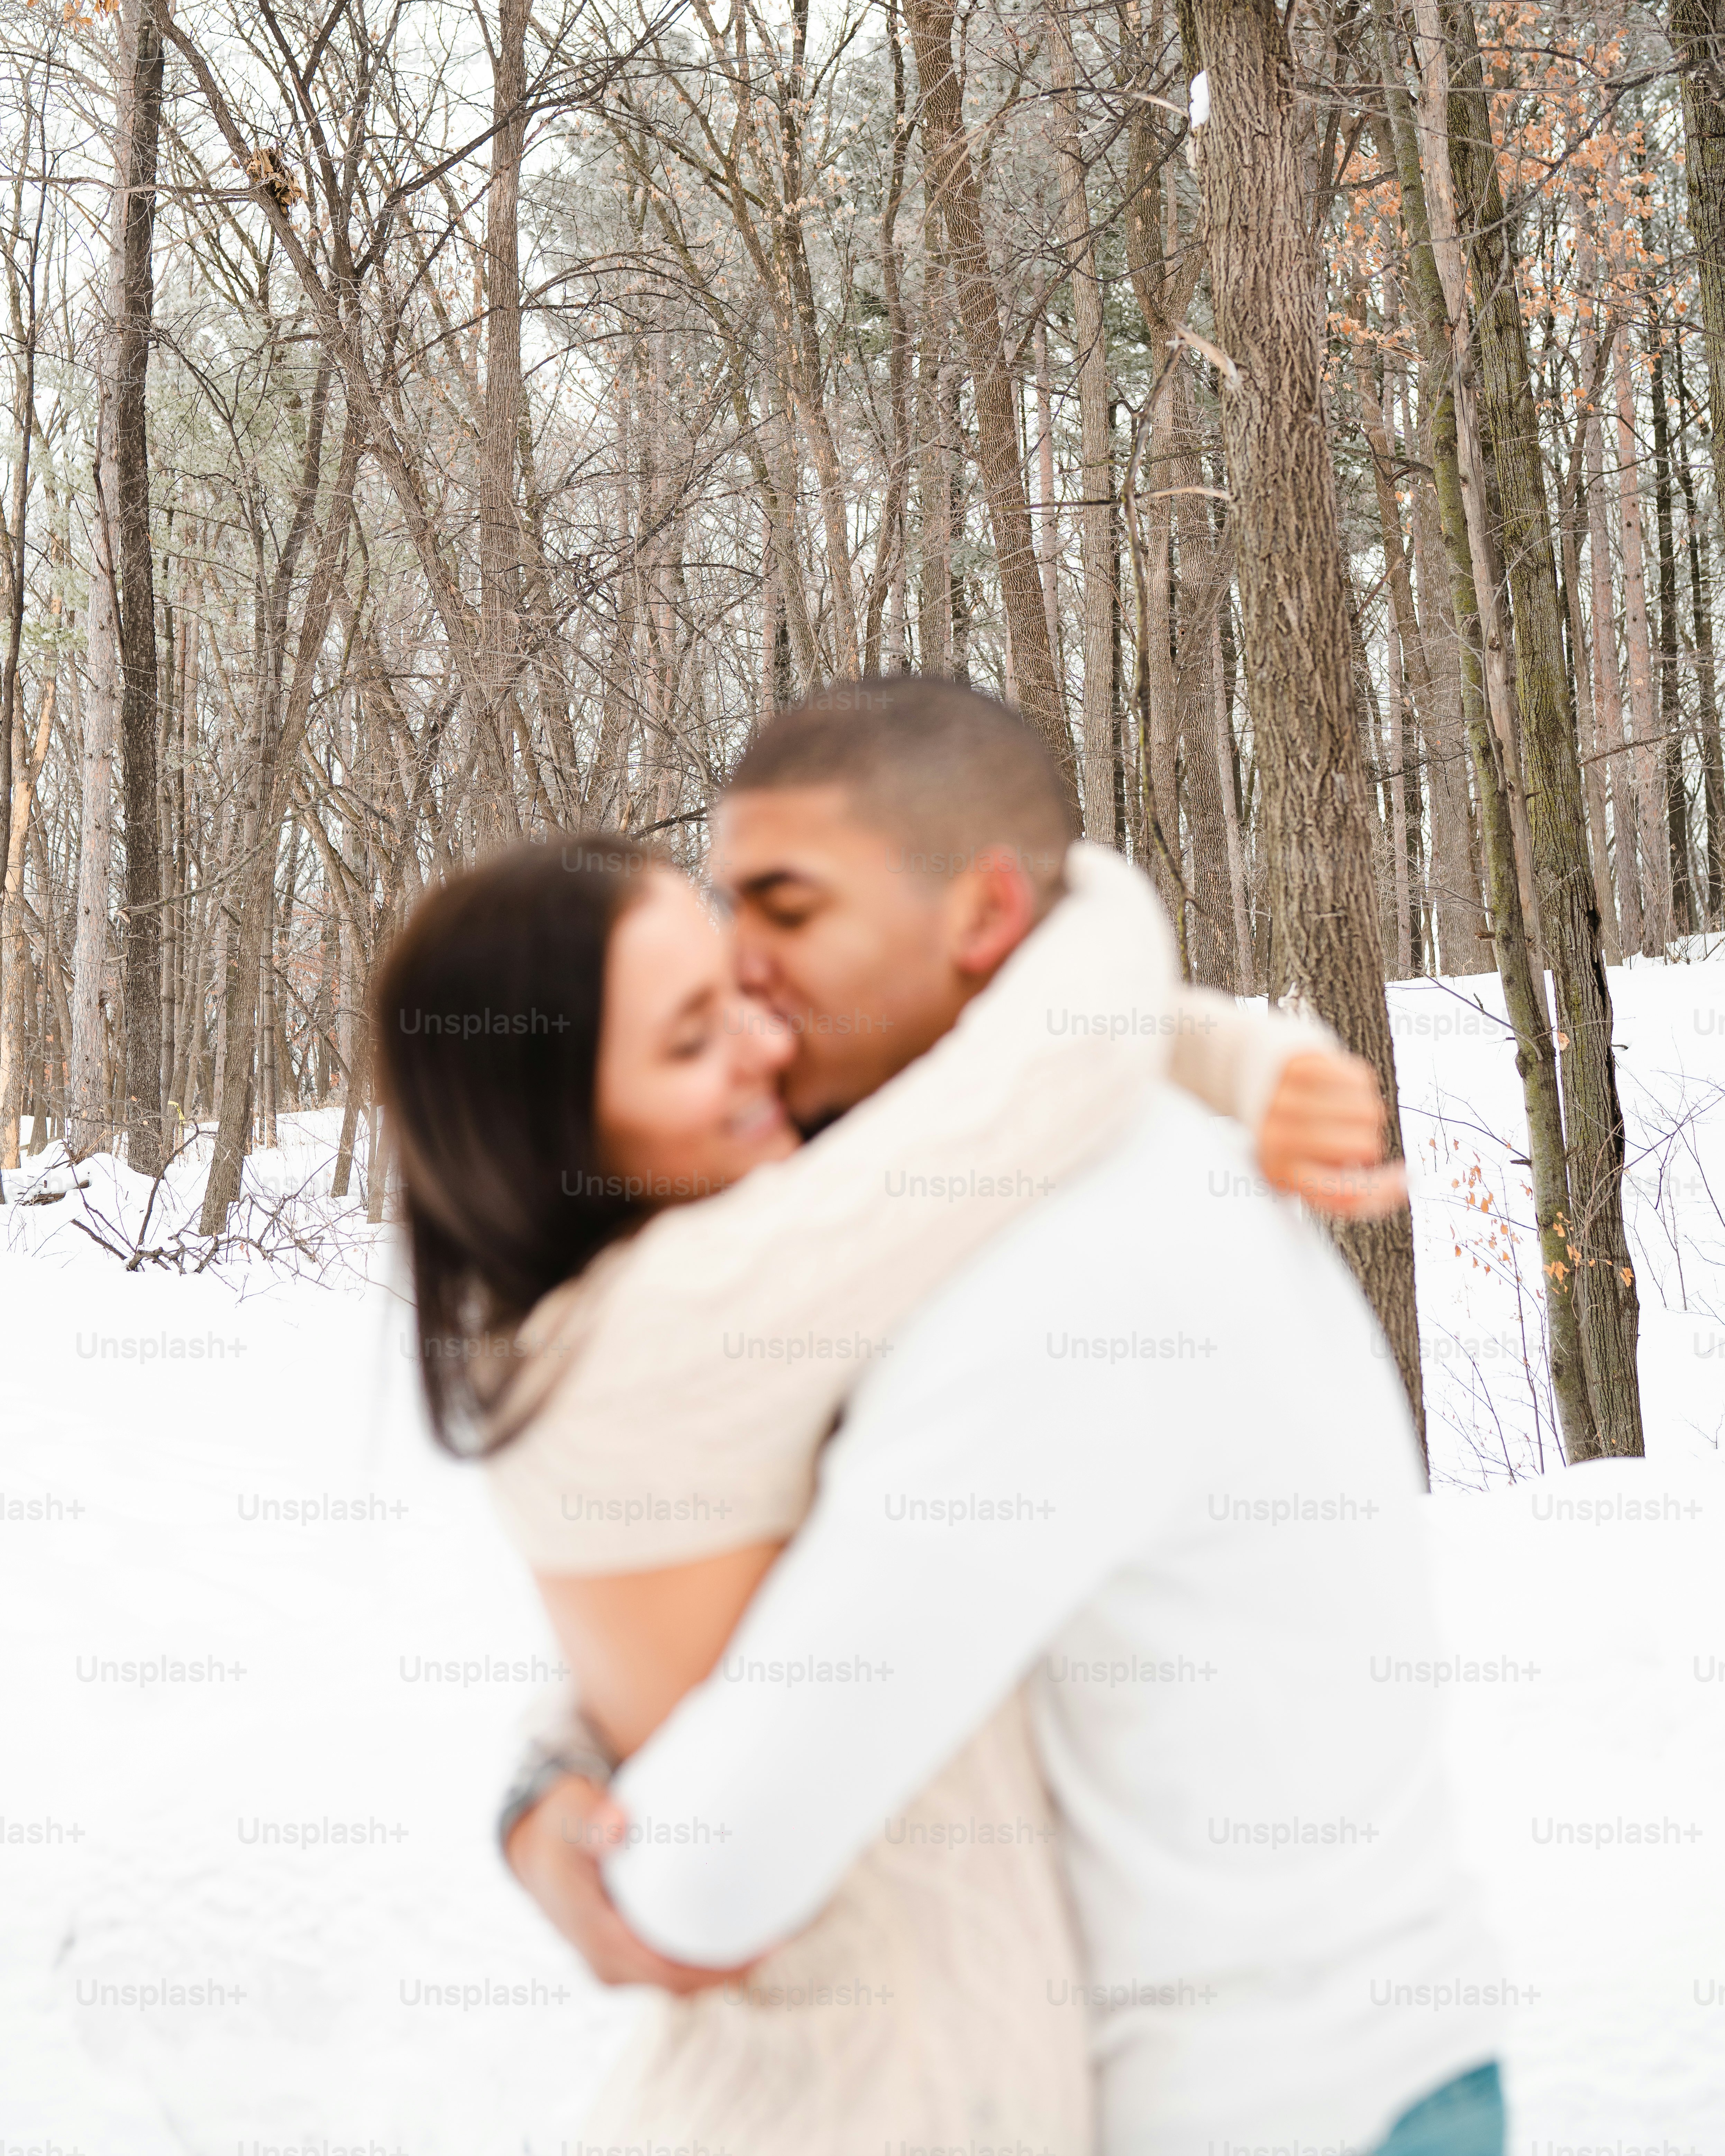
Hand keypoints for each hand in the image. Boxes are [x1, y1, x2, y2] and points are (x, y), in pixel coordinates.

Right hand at [504, 1773, 746, 1994]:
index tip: (763, 1945)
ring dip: (719, 1969)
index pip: (666, 1972)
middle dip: (728, 1970)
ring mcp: (616, 1966)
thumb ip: (593, 1820)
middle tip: (778, 1939)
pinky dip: (702, 1961)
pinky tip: (735, 1937)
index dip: (716, 1967)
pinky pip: (670, 1972)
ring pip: (678, 1984)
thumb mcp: (572, 1816)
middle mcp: (606, 1965)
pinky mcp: (625, 1959)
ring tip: (767, 1939)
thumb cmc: (561, 1827)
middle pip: (679, 1986)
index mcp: (596, 1938)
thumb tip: (617, 1825)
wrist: (539, 1848)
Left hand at [1256, 1050, 1408, 1219]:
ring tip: (1337, 1109)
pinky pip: (1362, 1079)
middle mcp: (1279, 1138)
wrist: (1244, 1073)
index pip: (1346, 1194)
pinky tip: (1333, 1086)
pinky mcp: (1300, 1065)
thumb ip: (1346, 1189)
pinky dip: (1357, 1083)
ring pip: (1369, 1112)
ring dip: (1364, 1112)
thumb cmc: (1286, 1132)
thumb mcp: (1302, 1170)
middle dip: (1367, 1143)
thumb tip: (1405, 1185)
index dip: (1385, 1192)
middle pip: (1366, 1147)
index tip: (1405, 1179)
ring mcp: (1287, 1099)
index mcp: (1281, 1174)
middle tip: (1345, 1134)